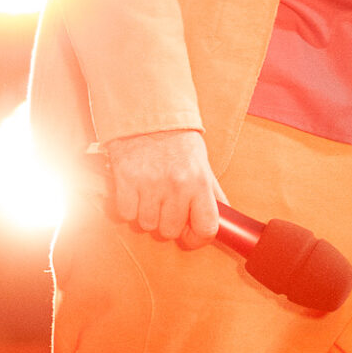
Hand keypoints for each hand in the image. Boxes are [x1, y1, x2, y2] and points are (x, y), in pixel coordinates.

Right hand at [104, 127, 225, 247]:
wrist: (147, 114)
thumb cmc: (176, 140)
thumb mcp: (201, 163)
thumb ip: (212, 193)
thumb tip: (226, 218)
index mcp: (199, 182)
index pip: (206, 228)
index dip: (197, 238)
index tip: (190, 235)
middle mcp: (176, 185)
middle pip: (169, 231)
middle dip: (166, 223)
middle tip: (164, 205)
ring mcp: (149, 184)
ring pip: (146, 225)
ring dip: (146, 215)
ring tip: (148, 194)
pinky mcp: (125, 180)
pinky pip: (125, 214)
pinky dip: (127, 207)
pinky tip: (133, 191)